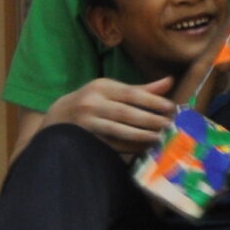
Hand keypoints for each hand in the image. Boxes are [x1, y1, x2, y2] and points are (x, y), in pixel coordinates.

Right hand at [46, 76, 175, 152]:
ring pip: (117, 130)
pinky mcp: (84, 139)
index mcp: (101, 87)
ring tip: (159, 137)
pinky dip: (129, 146)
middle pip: (125, 113)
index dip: (153, 101)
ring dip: (141, 135)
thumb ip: (140, 89)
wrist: (58, 116)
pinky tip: (144, 147)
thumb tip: (169, 82)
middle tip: (169, 125)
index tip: (171, 108)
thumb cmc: (93, 101)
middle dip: (150, 120)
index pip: (131, 94)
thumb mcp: (111, 90)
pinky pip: (110, 144)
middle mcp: (91, 104)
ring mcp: (86, 123)